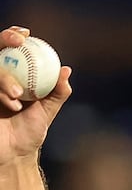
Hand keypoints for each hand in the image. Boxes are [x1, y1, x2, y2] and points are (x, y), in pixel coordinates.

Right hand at [0, 26, 71, 165]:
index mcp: (10, 75)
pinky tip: (12, 105)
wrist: (14, 154)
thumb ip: (57, 92)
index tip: (26, 35)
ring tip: (17, 97)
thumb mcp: (46, 112)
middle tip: (18, 42)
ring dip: (4, 77)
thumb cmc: (29, 132)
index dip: (13, 35)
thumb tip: (66, 70)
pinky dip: (1, 92)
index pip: (8, 48)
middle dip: (3, 39)